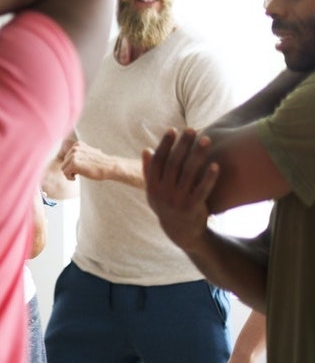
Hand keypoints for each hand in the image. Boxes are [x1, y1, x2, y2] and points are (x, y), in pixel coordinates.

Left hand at [59, 139, 110, 180]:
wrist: (109, 167)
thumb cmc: (99, 164)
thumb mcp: (88, 154)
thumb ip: (79, 153)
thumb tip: (68, 147)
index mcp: (78, 144)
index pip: (66, 158)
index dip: (71, 165)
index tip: (81, 167)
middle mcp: (75, 148)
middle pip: (64, 163)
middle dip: (69, 169)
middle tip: (80, 172)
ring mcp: (74, 155)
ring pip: (63, 168)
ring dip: (69, 174)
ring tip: (78, 174)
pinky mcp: (74, 163)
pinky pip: (65, 173)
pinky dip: (69, 177)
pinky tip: (76, 177)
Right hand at [143, 128, 218, 251]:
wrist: (180, 232)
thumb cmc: (167, 206)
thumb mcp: (154, 191)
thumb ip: (150, 172)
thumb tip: (146, 150)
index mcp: (152, 187)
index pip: (158, 161)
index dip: (164, 145)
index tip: (173, 130)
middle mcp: (163, 194)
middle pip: (173, 164)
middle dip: (183, 145)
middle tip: (192, 129)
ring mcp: (177, 201)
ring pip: (188, 174)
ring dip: (197, 155)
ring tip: (206, 139)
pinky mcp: (192, 208)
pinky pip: (202, 190)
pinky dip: (209, 178)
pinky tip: (216, 165)